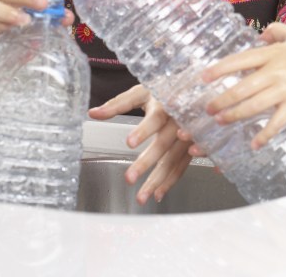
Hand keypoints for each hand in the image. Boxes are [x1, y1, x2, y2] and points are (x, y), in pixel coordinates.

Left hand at [88, 85, 195, 204]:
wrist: (193, 90)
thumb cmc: (163, 90)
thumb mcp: (141, 92)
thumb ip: (117, 104)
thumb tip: (92, 113)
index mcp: (165, 105)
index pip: (154, 119)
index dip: (143, 130)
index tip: (129, 142)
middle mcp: (179, 122)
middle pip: (163, 145)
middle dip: (146, 162)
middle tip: (129, 178)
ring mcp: (188, 136)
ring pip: (173, 160)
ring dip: (158, 180)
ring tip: (142, 196)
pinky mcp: (192, 147)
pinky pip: (182, 166)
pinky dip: (171, 181)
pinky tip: (158, 194)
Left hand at [202, 23, 285, 148]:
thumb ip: (276, 31)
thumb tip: (261, 35)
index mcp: (272, 54)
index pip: (239, 60)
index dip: (220, 69)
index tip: (203, 77)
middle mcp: (275, 72)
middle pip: (242, 88)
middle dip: (222, 100)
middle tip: (207, 108)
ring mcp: (285, 90)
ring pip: (254, 105)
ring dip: (235, 115)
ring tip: (221, 121)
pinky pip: (276, 122)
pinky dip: (265, 135)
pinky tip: (254, 144)